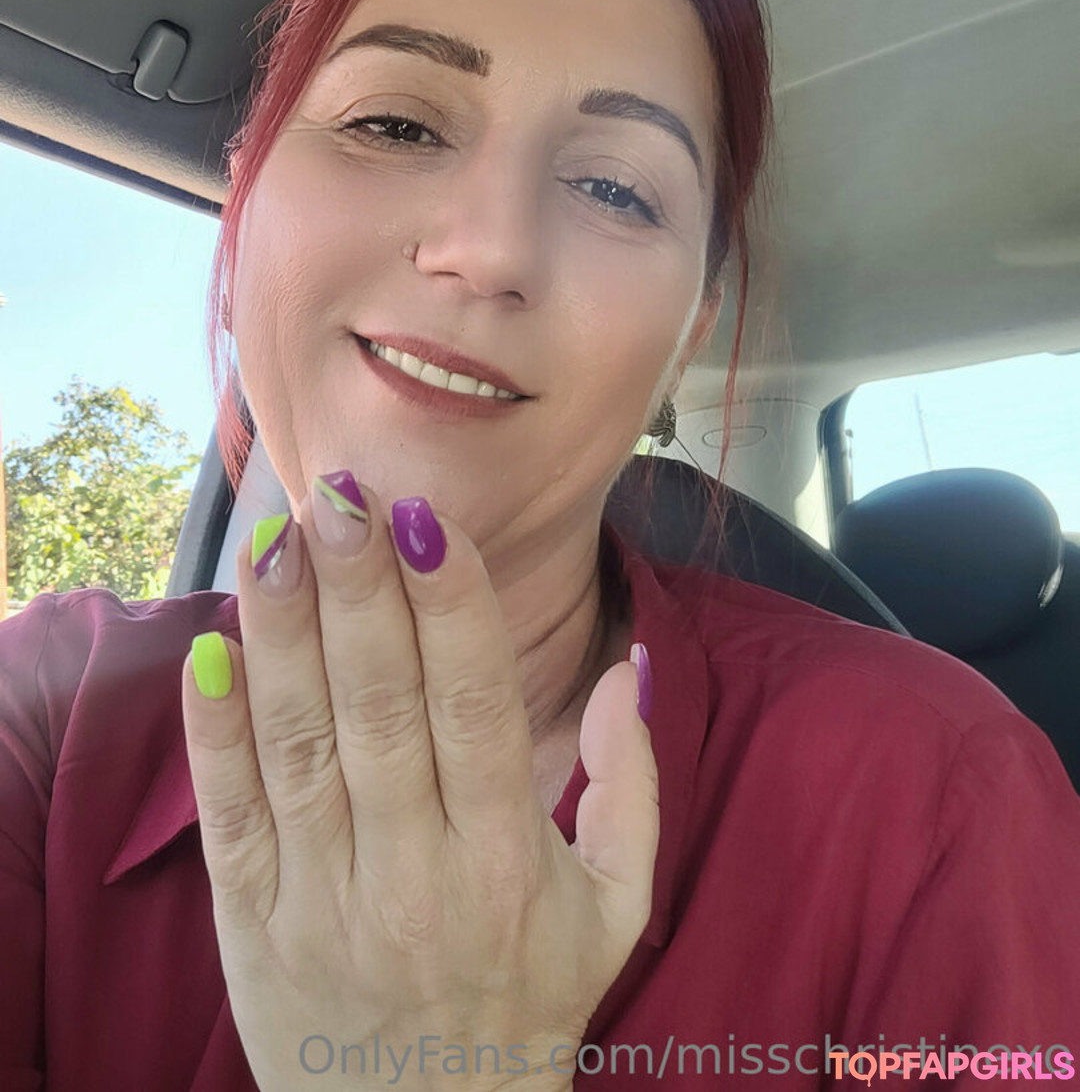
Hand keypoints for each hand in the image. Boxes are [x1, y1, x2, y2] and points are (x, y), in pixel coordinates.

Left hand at [181, 474, 658, 1091]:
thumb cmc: (528, 1000)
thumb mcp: (615, 905)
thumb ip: (632, 783)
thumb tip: (629, 662)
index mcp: (506, 859)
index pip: (475, 707)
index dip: (450, 606)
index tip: (426, 520)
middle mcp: (413, 873)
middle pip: (379, 707)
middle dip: (358, 590)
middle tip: (343, 495)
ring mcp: (324, 899)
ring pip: (299, 744)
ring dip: (284, 634)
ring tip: (280, 539)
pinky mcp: (254, 925)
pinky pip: (231, 815)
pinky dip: (215, 732)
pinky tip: (211, 651)